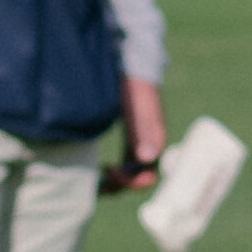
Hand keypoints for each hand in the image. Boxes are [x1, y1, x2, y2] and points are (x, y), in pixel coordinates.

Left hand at [102, 73, 168, 198]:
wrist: (132, 66)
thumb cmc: (134, 87)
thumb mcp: (136, 109)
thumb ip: (141, 131)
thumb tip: (148, 158)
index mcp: (154, 142)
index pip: (146, 176)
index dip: (128, 182)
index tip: (107, 170)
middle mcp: (151, 146)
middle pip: (139, 178)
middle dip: (119, 185)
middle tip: (96, 184)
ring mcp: (142, 142)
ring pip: (133, 171)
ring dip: (117, 180)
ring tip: (96, 182)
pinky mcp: (134, 137)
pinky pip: (128, 161)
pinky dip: (117, 169)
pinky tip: (101, 167)